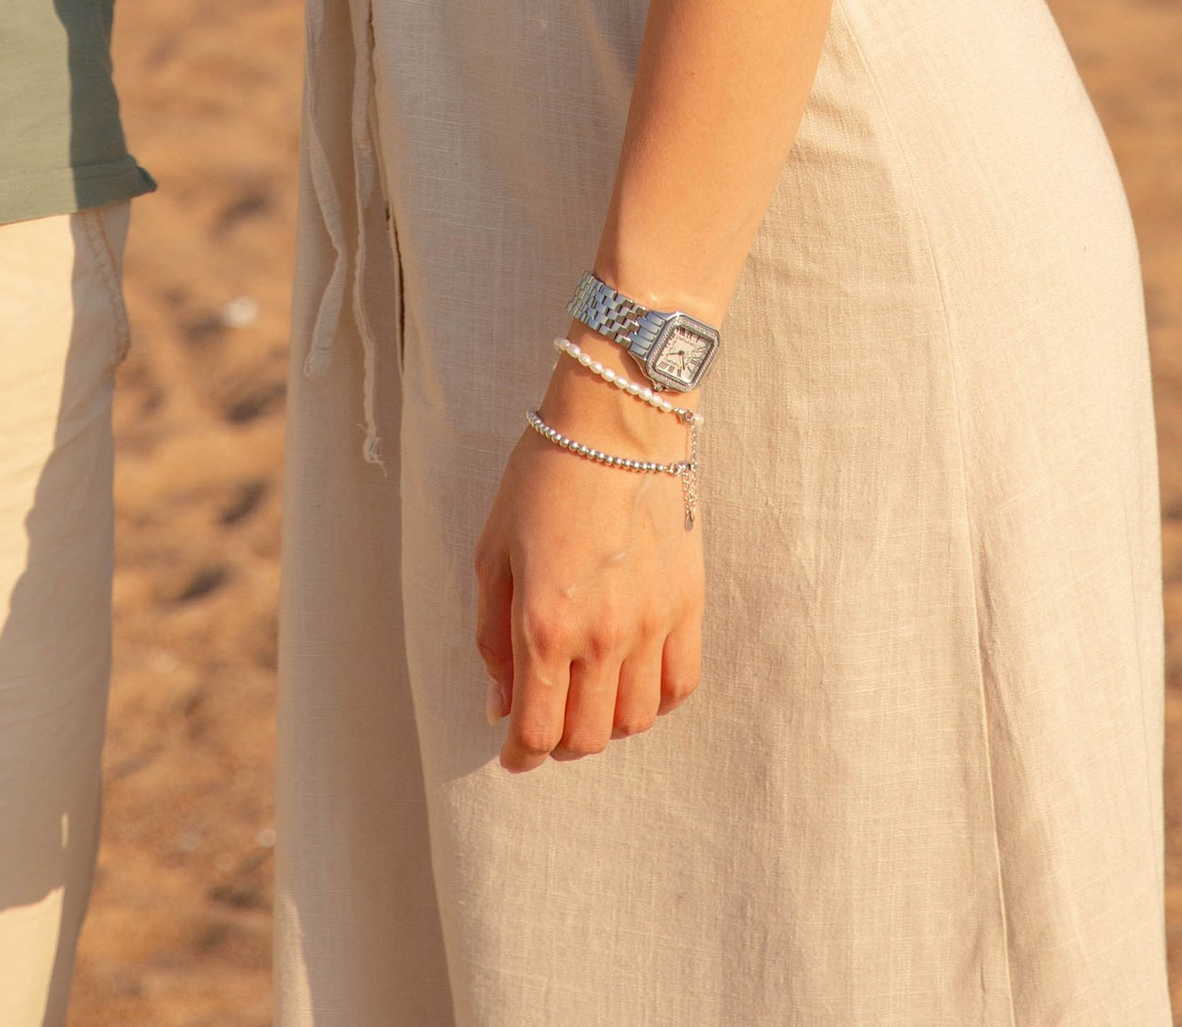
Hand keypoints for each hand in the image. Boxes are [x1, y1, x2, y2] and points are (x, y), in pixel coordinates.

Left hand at [473, 352, 704, 773]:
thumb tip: (499, 705)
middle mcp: (602, 636)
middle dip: (558, 744)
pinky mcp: (688, 606)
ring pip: (636, 721)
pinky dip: (655, 702)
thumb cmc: (542, 478)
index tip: (514, 754)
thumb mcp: (493, 552)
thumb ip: (492, 637)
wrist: (616, 424)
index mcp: (545, 623)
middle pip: (587, 736)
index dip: (520, 757)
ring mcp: (652, 624)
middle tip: (546, 723)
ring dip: (607, 725)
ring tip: (589, 700)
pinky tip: (633, 683)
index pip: (537, 731)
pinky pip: (680, 686)